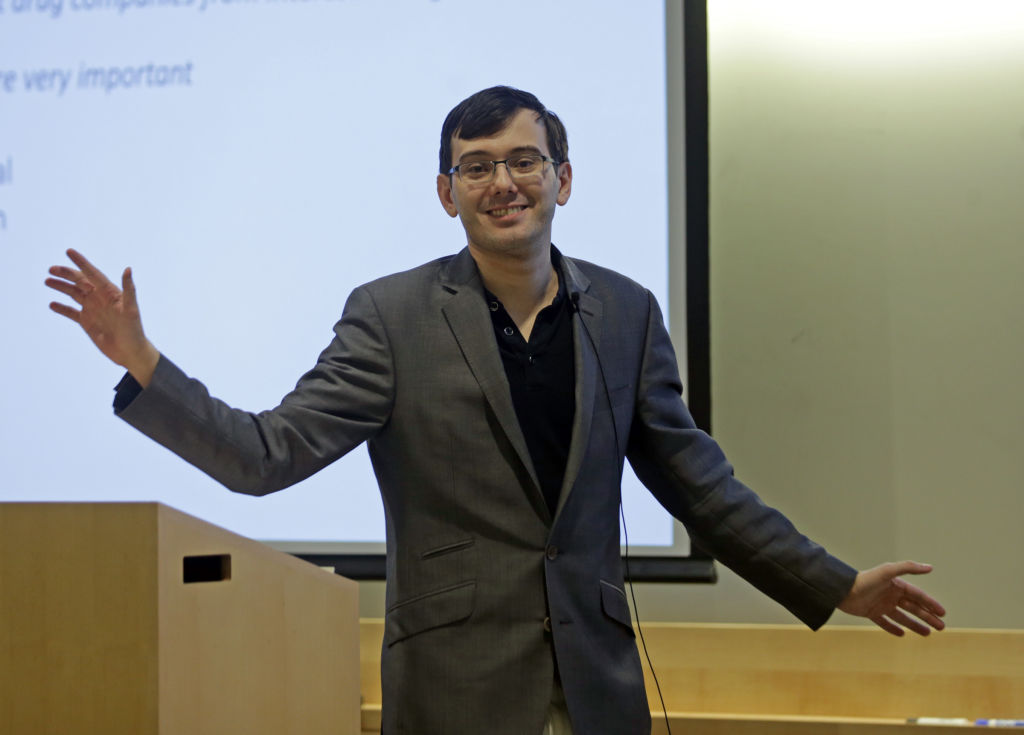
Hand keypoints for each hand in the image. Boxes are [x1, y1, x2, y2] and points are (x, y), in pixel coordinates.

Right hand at [46, 249, 159, 385]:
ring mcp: (93, 309)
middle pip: (80, 282)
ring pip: (74, 294)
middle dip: (66, 274)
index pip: (93, 274)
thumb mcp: (131, 310)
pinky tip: (52, 304)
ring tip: (47, 281)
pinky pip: (71, 312)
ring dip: (61, 287)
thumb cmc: (134, 331)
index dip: (82, 262)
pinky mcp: (87, 322)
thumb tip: (127, 269)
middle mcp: (100, 298)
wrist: (130, 352)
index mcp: (110, 292)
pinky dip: (62, 308)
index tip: (69, 252)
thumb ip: (129, 289)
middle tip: (51, 269)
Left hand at [838, 561, 945, 635]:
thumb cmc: (866, 579)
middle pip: (913, 608)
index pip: (918, 596)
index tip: (943, 613)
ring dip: (915, 625)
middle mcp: (890, 595)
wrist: (842, 590)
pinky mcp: (870, 613)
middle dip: (928, 617)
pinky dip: (893, 628)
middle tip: (942, 628)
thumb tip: (930, 567)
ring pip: (902, 617)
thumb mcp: (888, 572)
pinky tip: (902, 634)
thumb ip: (908, 568)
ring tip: (928, 633)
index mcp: (896, 585)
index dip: (931, 604)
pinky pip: (885, 622)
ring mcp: (881, 604)